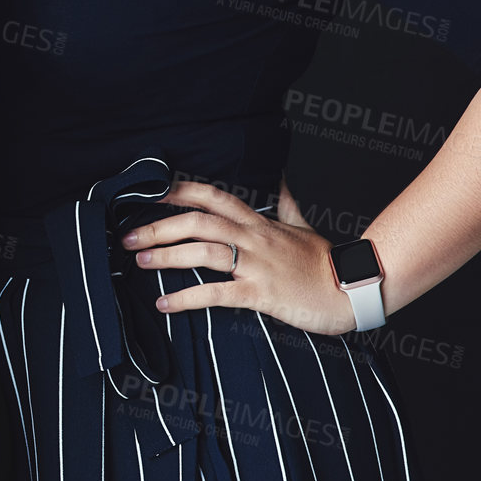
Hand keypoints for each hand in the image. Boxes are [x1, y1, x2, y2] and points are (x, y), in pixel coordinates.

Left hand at [122, 179, 357, 334]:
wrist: (352, 291)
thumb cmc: (324, 261)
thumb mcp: (302, 225)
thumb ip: (286, 202)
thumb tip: (281, 177)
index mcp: (259, 221)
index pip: (213, 196)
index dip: (179, 191)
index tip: (149, 193)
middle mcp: (253, 238)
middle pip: (198, 222)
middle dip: (159, 227)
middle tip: (128, 237)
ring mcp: (257, 265)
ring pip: (203, 252)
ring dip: (166, 256)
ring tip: (138, 262)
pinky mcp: (261, 294)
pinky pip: (216, 294)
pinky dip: (185, 297)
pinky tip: (163, 303)